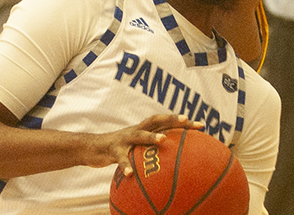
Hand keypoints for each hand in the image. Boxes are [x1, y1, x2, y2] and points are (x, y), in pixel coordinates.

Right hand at [83, 114, 202, 176]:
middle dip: (171, 119)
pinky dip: (125, 166)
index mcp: (143, 130)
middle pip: (155, 120)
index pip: (165, 122)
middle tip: (186, 120)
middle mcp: (135, 130)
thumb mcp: (136, 149)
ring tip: (164, 140)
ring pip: (139, 135)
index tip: (201, 125)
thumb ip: (152, 152)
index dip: (182, 122)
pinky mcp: (112, 149)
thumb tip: (175, 164)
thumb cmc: (119, 150)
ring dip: (151, 136)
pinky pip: (120, 158)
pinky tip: (131, 174)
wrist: (92, 148)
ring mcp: (124, 139)